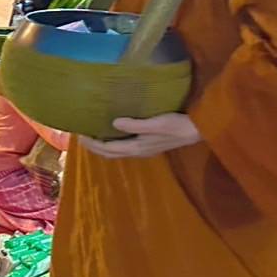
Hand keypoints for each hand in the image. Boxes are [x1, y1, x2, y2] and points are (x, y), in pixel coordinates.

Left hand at [79, 113, 201, 159]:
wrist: (197, 130)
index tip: (80, 135)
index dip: (93, 144)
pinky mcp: (149, 145)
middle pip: (110, 153)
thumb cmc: (177, 125)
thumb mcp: (156, 123)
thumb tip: (114, 122)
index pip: (108, 148)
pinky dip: (113, 144)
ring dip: (103, 147)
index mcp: (137, 147)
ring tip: (93, 137)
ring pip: (117, 151)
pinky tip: (113, 135)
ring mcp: (144, 149)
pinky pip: (125, 147)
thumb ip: (135, 124)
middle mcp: (138, 151)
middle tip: (81, 137)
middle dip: (95, 147)